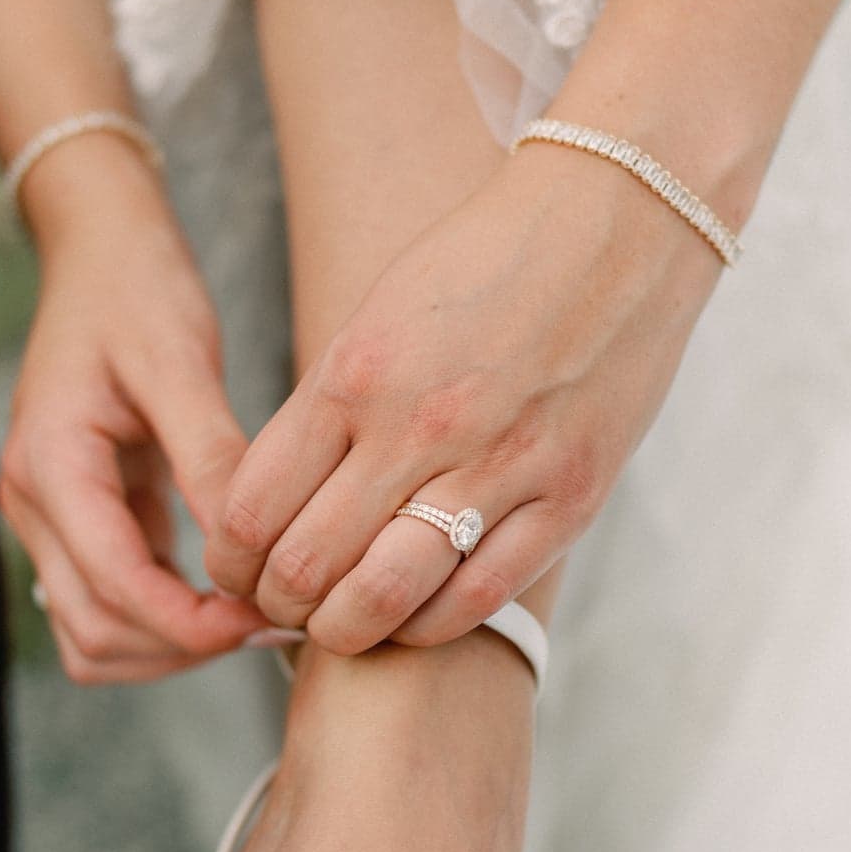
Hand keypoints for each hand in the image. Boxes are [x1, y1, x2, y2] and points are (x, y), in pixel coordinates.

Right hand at [0, 146, 268, 681]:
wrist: (101, 255)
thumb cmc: (139, 292)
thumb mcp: (180, 362)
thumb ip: (209, 455)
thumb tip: (248, 547)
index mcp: (51, 466)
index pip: (112, 586)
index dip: (190, 624)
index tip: (264, 619)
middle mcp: (33, 504)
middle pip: (95, 632)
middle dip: (183, 646)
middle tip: (272, 623)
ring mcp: (49, 519)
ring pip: (92, 636)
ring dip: (167, 647)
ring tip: (252, 617)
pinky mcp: (77, 521)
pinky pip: (108, 603)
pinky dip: (161, 620)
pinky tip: (227, 594)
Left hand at [205, 142, 729, 652]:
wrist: (621, 220)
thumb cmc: (488, 263)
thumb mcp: (379, 316)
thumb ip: (330, 410)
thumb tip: (280, 507)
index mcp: (354, 374)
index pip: (250, 507)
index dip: (229, 560)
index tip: (238, 569)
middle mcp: (418, 426)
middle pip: (305, 566)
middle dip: (278, 605)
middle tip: (285, 606)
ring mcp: (499, 466)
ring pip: (383, 598)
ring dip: (344, 631)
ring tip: (341, 624)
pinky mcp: (569, 498)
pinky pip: (477, 598)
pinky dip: (429, 624)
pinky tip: (415, 614)